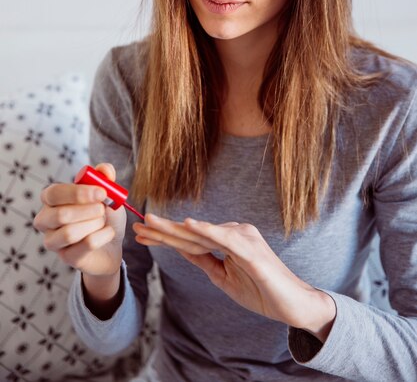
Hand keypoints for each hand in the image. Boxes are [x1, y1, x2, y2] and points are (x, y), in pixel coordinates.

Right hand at [33, 163, 125, 276]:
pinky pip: (85, 246)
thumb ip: (105, 178)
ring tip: (103, 221)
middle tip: (103, 208)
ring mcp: (53, 241)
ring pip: (69, 233)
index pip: (54, 193)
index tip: (102, 193)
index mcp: (51, 199)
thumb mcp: (106, 193)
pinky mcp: (66, 258)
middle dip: (88, 210)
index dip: (78, 193)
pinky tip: (108, 232)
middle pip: (60, 215)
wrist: (112, 243)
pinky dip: (103, 236)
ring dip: (94, 224)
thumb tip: (105, 169)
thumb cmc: (103, 214)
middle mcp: (46, 220)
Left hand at [133, 215, 335, 339]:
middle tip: (137, 226)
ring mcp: (243, 238)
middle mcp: (233, 233)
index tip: (142, 234)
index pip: (190, 239)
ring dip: (175, 229)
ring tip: (151, 223)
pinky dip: (208, 231)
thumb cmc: (261, 290)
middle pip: (191, 233)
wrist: (293, 305)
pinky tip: (190, 225)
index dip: (164, 236)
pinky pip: (225, 239)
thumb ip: (205, 261)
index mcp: (226, 240)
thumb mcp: (224, 278)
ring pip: (202, 233)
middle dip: (162, 230)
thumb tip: (183, 251)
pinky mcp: (251, 250)